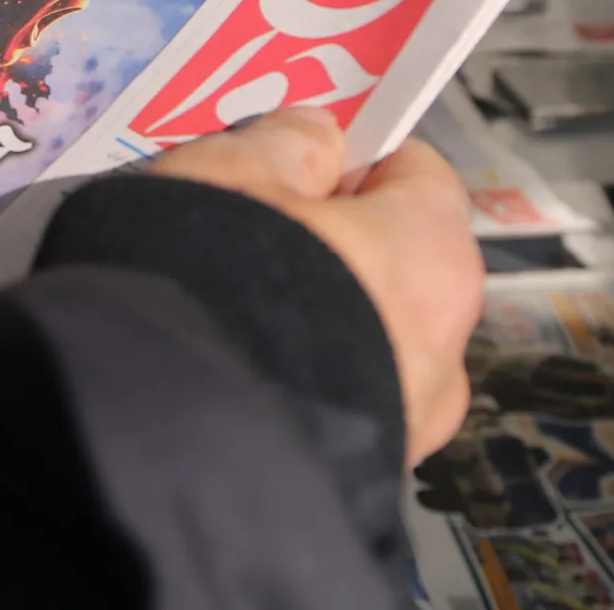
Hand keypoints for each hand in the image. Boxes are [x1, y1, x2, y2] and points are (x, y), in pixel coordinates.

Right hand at [151, 109, 483, 464]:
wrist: (170, 433)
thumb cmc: (218, 280)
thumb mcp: (236, 170)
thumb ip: (288, 142)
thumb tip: (320, 140)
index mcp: (435, 254)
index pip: (418, 176)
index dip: (354, 161)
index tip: (297, 161)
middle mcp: (443, 346)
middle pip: (393, 264)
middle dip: (331, 245)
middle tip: (248, 230)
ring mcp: (405, 424)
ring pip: (362, 340)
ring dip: (312, 318)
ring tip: (227, 304)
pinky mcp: (357, 474)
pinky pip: (332, 401)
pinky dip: (295, 380)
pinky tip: (230, 364)